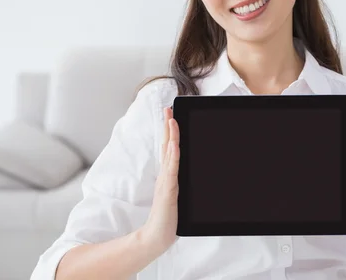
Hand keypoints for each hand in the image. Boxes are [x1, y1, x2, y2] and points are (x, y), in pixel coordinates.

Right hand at [142, 107, 179, 255]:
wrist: (157, 236)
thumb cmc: (168, 219)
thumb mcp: (176, 196)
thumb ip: (178, 184)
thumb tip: (187, 172)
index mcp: (168, 175)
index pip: (169, 149)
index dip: (170, 132)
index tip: (172, 117)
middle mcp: (166, 174)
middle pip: (167, 145)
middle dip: (167, 126)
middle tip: (168, 109)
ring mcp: (166, 180)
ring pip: (169, 152)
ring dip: (171, 134)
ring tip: (171, 119)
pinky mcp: (168, 189)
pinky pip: (172, 169)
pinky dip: (173, 155)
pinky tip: (175, 143)